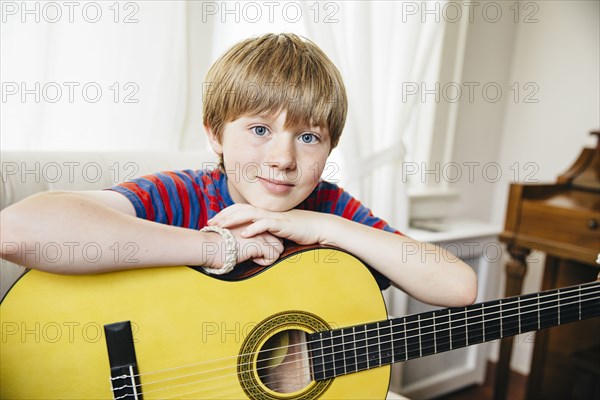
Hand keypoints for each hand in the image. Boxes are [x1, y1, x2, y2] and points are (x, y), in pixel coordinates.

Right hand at [203, 222, 283, 269]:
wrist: (207, 246)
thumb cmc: (214, 245)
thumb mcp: (231, 237)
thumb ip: (241, 238)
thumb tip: (244, 248)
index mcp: (251, 222)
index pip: (270, 234)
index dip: (265, 245)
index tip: (251, 250)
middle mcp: (257, 226)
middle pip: (278, 240)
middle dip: (270, 251)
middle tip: (254, 255)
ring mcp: (259, 234)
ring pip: (279, 248)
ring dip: (268, 256)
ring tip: (252, 257)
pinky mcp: (259, 243)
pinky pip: (273, 256)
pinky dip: (265, 262)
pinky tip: (251, 259)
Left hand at [208, 204, 329, 245]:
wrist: (318, 227)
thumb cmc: (299, 230)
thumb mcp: (278, 230)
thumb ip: (265, 231)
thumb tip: (253, 238)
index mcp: (265, 212)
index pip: (241, 209)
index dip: (226, 213)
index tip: (213, 221)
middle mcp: (267, 211)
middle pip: (240, 209)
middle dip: (223, 216)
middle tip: (209, 223)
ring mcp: (274, 217)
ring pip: (249, 214)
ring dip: (233, 220)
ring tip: (220, 226)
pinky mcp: (283, 224)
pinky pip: (265, 225)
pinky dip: (254, 228)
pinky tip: (244, 234)